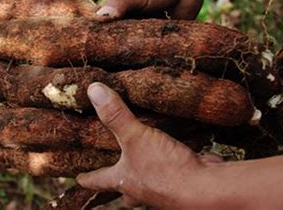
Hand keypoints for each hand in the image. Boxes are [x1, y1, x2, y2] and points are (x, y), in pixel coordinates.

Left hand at [76, 83, 221, 207]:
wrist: (205, 189)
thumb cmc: (165, 169)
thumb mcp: (135, 137)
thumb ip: (116, 115)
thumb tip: (93, 91)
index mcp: (125, 180)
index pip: (99, 181)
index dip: (88, 178)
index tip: (78, 179)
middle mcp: (142, 189)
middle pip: (125, 192)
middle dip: (118, 186)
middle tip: (113, 178)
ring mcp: (163, 188)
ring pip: (148, 185)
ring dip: (144, 175)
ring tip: (142, 161)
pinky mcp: (183, 180)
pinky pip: (170, 172)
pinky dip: (168, 163)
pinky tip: (172, 152)